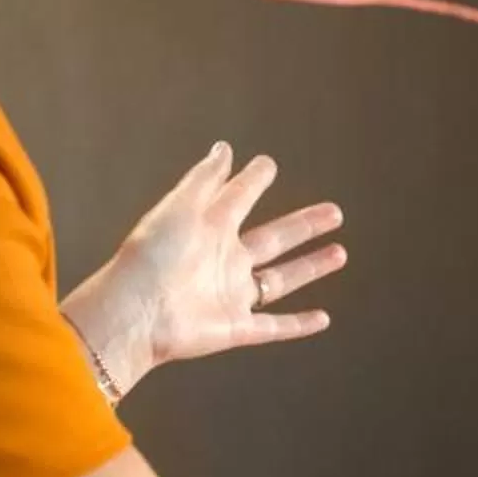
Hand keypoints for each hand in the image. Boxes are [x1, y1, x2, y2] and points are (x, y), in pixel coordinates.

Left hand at [64, 145, 346, 392]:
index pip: (238, 198)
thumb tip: (225, 148)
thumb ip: (207, 179)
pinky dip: (298, 325)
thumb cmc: (153, 254)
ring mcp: (231, 296)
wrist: (136, 311)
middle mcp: (224, 261)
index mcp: (210, 228)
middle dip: (304, 225)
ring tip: (341, 253)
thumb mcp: (181, 206)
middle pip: (274, 239)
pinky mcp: (235, 328)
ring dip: (311, 268)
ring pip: (280, 281)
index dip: (253, 181)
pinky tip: (324, 319)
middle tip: (334, 212)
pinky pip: (274, 327)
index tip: (267, 165)